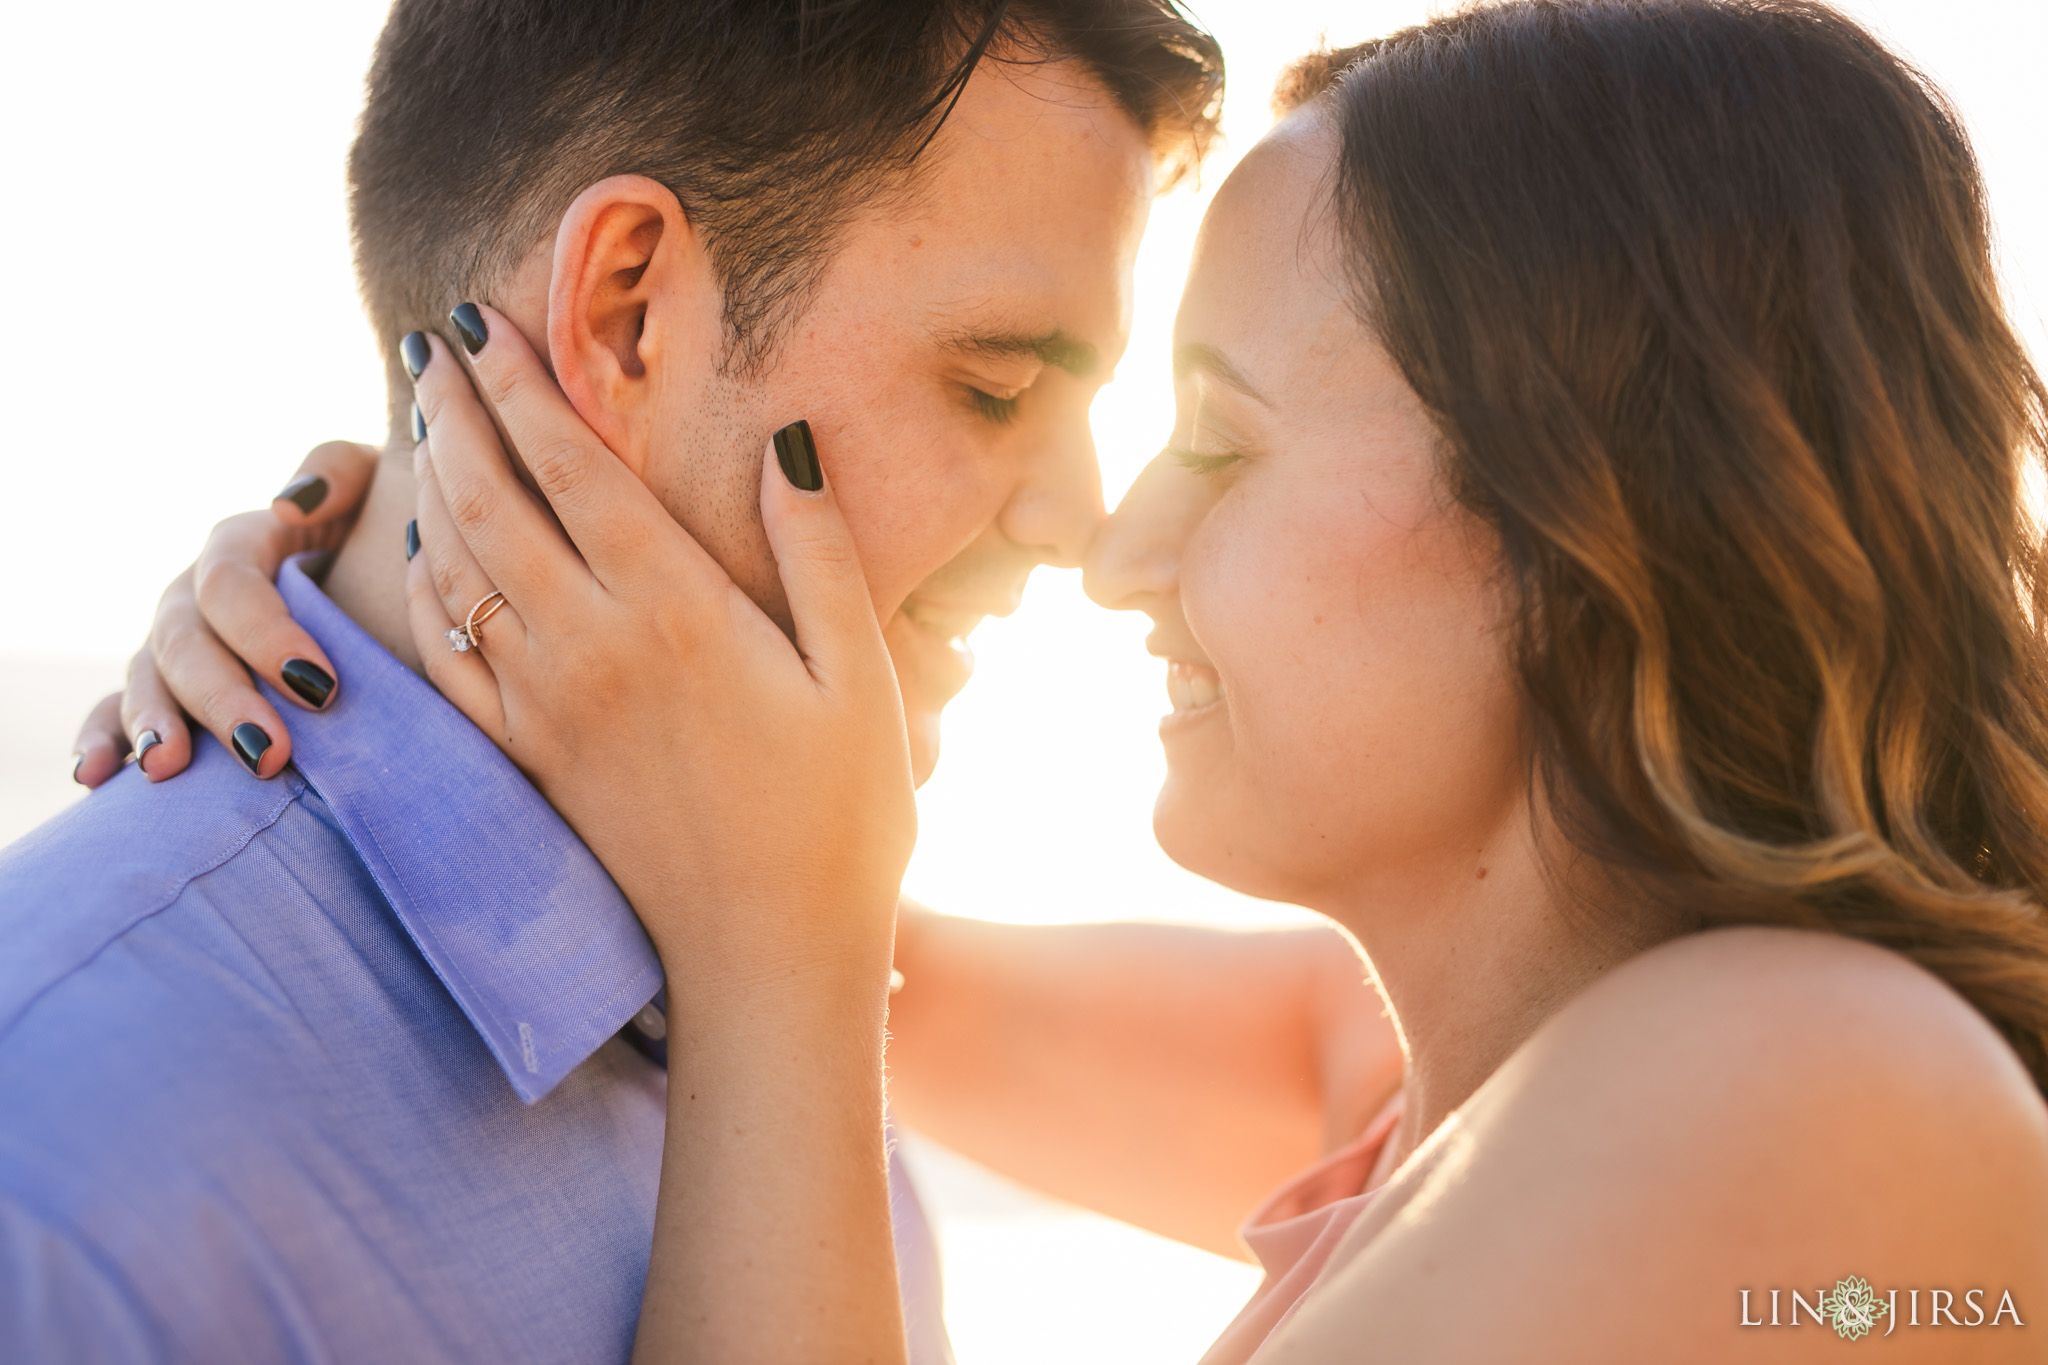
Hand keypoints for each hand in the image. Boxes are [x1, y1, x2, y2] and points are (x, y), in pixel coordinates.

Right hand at [72, 442, 379, 785]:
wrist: (373, 572)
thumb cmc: (378, 527)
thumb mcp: (375, 484)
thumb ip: (338, 474)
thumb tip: (288, 504)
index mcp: (241, 545)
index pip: (232, 584)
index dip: (267, 634)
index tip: (323, 687)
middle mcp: (194, 595)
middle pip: (185, 642)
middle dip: (222, 700)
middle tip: (269, 754)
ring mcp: (172, 643)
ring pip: (146, 678)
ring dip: (152, 724)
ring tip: (167, 768)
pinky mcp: (164, 688)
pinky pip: (114, 711)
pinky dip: (103, 741)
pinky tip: (97, 777)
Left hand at [405, 313, 914, 975]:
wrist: (768, 959)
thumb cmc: (839, 821)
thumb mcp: (862, 680)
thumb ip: (820, 555)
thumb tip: (790, 442)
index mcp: (678, 613)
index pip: (576, 471)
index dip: (526, 389)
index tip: (487, 325)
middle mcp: (593, 649)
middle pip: (493, 503)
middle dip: (457, 415)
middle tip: (435, 350)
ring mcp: (549, 709)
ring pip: (458, 572)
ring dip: (433, 487)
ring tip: (426, 425)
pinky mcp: (532, 761)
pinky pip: (451, 658)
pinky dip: (425, 593)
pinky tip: (428, 559)